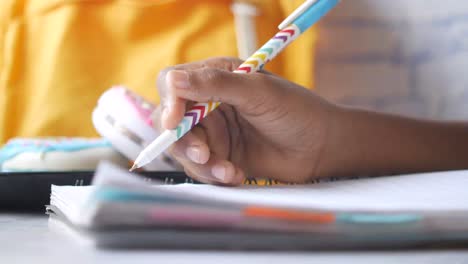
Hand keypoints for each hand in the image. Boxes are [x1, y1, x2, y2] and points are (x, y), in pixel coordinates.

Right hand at [153, 57, 338, 184]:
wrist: (321, 148)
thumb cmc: (297, 112)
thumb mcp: (259, 92)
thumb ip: (216, 84)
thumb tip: (174, 79)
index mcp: (216, 77)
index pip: (172, 84)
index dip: (168, 102)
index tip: (174, 122)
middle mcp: (210, 104)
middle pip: (171, 122)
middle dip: (184, 141)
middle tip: (204, 155)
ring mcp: (215, 132)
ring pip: (184, 149)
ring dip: (202, 163)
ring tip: (229, 171)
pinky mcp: (221, 156)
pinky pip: (201, 168)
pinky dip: (214, 174)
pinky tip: (236, 175)